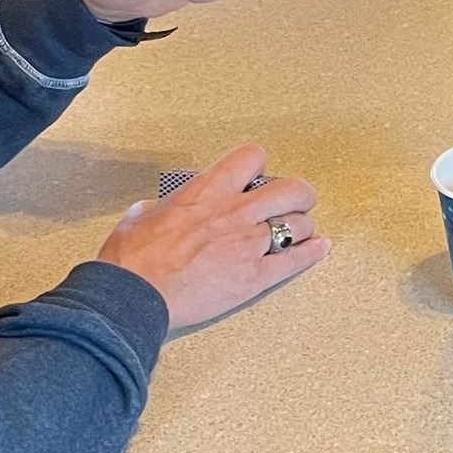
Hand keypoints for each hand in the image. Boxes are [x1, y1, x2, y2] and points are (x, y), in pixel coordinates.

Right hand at [98, 144, 327, 331]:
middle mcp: (235, 212)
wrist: (134, 296)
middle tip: (294, 202)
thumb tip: (152, 210)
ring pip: (299, 224)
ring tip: (300, 231)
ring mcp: (249, 244)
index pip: (252, 157)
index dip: (259, 164)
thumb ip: (155, 209)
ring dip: (302, 227)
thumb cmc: (131, 260)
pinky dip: (313, 253)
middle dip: (298, 194)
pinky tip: (321, 247)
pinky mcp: (255, 277)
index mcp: (207, 192)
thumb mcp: (138, 219)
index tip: (257, 176)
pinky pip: (296, 260)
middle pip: (292, 189)